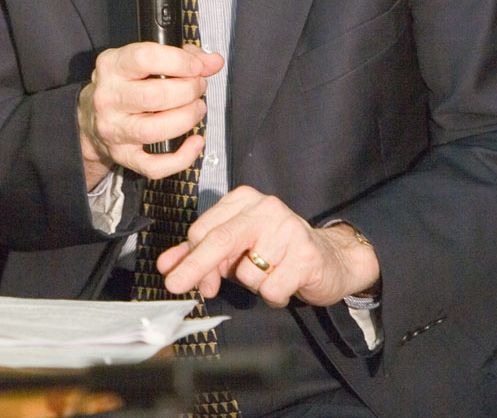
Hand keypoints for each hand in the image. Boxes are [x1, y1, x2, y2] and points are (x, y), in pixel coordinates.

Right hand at [78, 42, 222, 184]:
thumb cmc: (126, 82)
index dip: (179, 61)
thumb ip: (182, 56)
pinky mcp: (123, 156)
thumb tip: (213, 62)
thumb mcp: (144, 60)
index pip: (146, 58)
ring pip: (156, 130)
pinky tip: (195, 141)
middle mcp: (108, 98)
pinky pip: (154, 165)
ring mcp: (114, 129)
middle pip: (155, 96)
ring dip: (187, 118)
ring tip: (197, 108)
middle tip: (199, 86)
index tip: (198, 66)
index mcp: (112, 66)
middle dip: (189, 90)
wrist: (90, 116)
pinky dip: (182, 157)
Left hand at [156, 185, 379, 307]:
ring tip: (270, 274)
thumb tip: (166, 265)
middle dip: (194, 267)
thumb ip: (200, 253)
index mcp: (245, 199)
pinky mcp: (306, 255)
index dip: (192, 258)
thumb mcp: (236, 248)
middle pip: (220, 240)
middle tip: (173, 286)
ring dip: (253, 285)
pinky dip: (273, 296)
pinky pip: (270, 289)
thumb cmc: (276, 251)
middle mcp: (266, 207)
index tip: (183, 278)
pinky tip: (286, 283)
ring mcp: (288, 229)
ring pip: (246, 273)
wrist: (330, 258)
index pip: (205, 228)